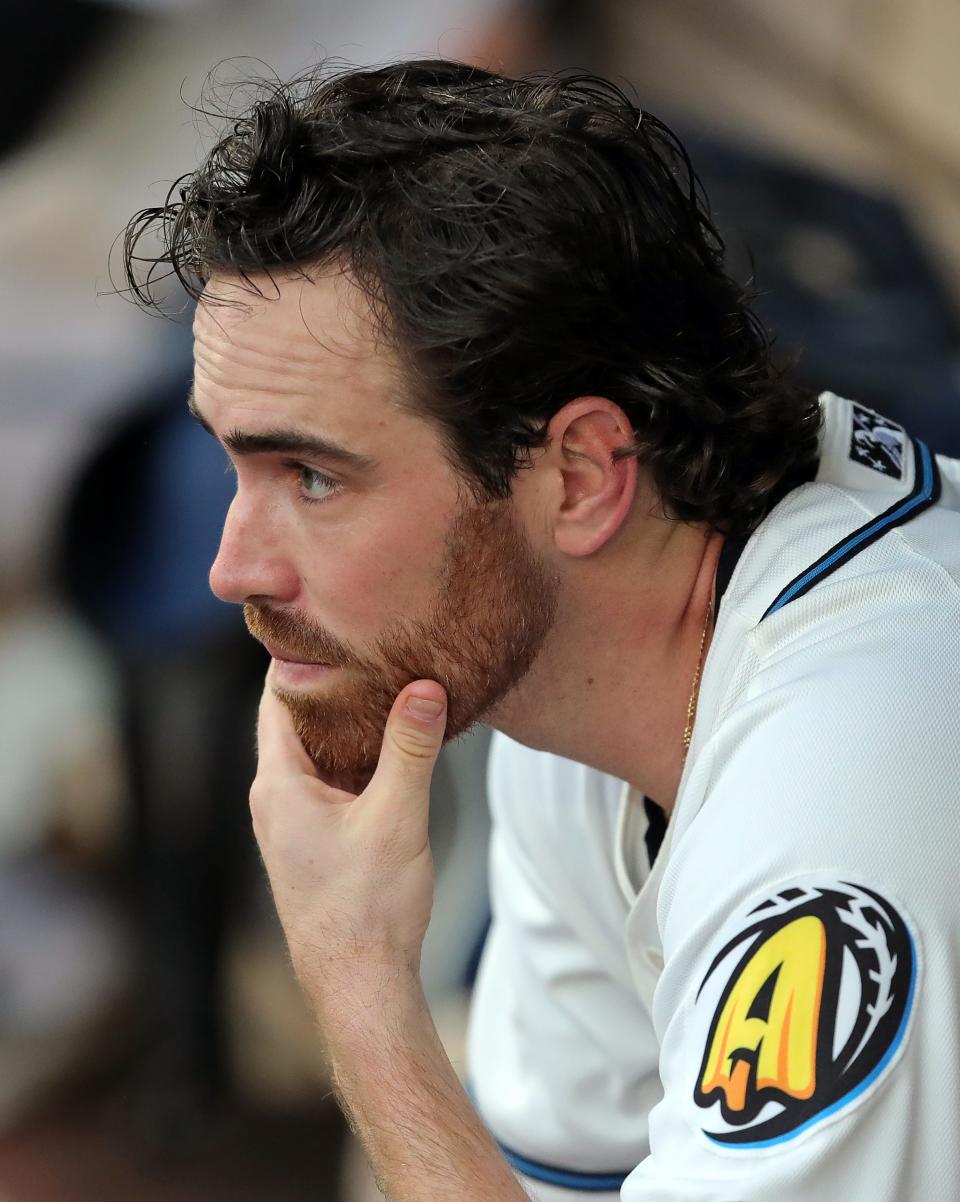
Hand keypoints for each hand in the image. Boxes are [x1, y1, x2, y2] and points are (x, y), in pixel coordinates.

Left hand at [250, 680, 447, 998]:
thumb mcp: (396, 818)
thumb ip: (410, 749)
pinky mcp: (315, 845)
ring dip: (348, 727)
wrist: (358, 986)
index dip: (302, 660)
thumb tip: (424, 687)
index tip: (337, 626)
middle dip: (334, 688)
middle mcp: (275, 801)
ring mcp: (292, 825)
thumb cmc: (367, 908)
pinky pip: (330, 784)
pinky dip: (356, 760)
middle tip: (374, 651)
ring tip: (391, 691)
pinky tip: (394, 752)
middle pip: (297, 723)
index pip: (276, 699)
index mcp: (278, 786)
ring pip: (316, 755)